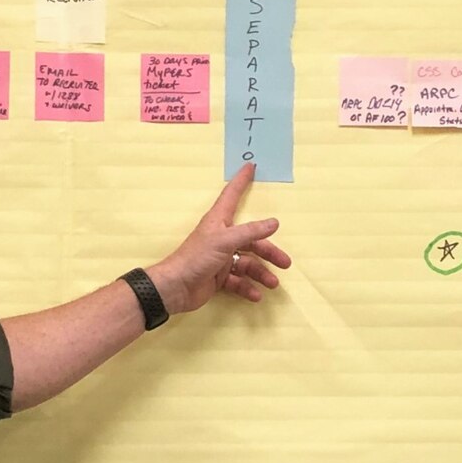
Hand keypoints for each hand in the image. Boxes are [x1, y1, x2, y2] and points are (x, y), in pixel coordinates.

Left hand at [147, 163, 292, 313]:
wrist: (176, 287)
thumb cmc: (197, 258)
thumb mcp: (226, 241)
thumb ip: (251, 232)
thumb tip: (274, 222)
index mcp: (220, 222)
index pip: (232, 195)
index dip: (242, 181)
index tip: (250, 166)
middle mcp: (222, 238)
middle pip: (251, 241)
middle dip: (269, 252)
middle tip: (285, 263)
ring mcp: (220, 258)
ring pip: (247, 263)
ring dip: (261, 274)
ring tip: (272, 284)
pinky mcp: (218, 277)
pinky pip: (238, 281)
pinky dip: (247, 287)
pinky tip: (256, 295)